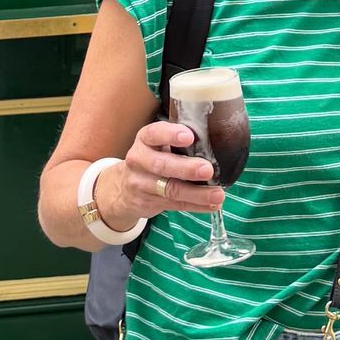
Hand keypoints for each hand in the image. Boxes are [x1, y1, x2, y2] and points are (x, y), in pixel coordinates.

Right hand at [99, 120, 221, 223]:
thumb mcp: (156, 145)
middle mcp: (139, 161)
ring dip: (196, 193)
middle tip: (207, 170)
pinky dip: (196, 206)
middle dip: (186, 168)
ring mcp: (141, 184)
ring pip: (170, 190)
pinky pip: (175, 205)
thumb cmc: (150, 159)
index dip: (170, 134)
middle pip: (161, 165)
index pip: (153, 134)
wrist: (122, 189)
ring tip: (218, 195)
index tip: (189, 136)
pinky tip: (212, 205)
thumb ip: (176, 142)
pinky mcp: (148, 203)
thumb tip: (215, 142)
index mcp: (144, 140)